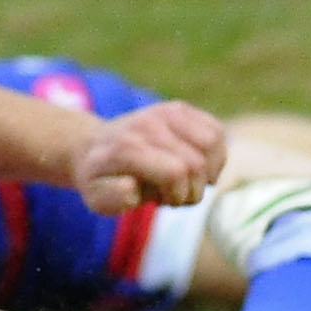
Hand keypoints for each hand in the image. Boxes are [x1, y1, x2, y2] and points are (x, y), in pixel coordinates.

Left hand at [73, 98, 225, 212]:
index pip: (177, 172)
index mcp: (127, 147)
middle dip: (193, 190)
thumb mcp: (95, 197)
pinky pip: (217, 131)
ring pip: (213, 143)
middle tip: (175, 195)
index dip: (178, 196)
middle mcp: (148, 123)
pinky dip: (216, 155)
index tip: (165, 201)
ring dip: (208, 172)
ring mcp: (166, 111)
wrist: (94, 147)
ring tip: (188, 180)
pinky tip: (200, 167)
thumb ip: (111, 198)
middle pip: (197, 163)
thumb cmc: (100, 179)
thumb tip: (131, 188)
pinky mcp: (180, 108)